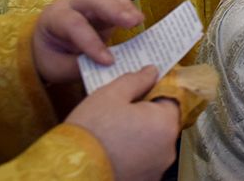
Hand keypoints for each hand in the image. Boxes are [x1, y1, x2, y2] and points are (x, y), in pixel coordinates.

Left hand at [32, 0, 143, 83]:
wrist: (48, 48)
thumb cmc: (51, 58)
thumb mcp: (59, 68)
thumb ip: (81, 66)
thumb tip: (107, 68)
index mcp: (53, 18)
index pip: (74, 24)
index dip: (92, 41)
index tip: (109, 61)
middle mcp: (71, 5)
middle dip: (113, 9)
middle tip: (133, 22)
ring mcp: (88, 3)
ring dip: (124, 6)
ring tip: (139, 20)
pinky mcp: (103, 8)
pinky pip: (116, 1)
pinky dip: (128, 8)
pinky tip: (137, 19)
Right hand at [66, 66, 180, 180]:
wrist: (71, 172)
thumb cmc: (90, 134)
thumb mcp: (110, 95)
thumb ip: (136, 80)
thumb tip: (151, 72)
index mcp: (164, 123)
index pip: (172, 98)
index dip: (155, 90)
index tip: (143, 87)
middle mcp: (167, 149)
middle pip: (162, 122)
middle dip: (145, 114)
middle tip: (121, 110)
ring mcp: (156, 168)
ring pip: (153, 142)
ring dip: (139, 135)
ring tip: (114, 131)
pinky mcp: (145, 180)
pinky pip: (143, 160)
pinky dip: (133, 154)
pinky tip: (114, 149)